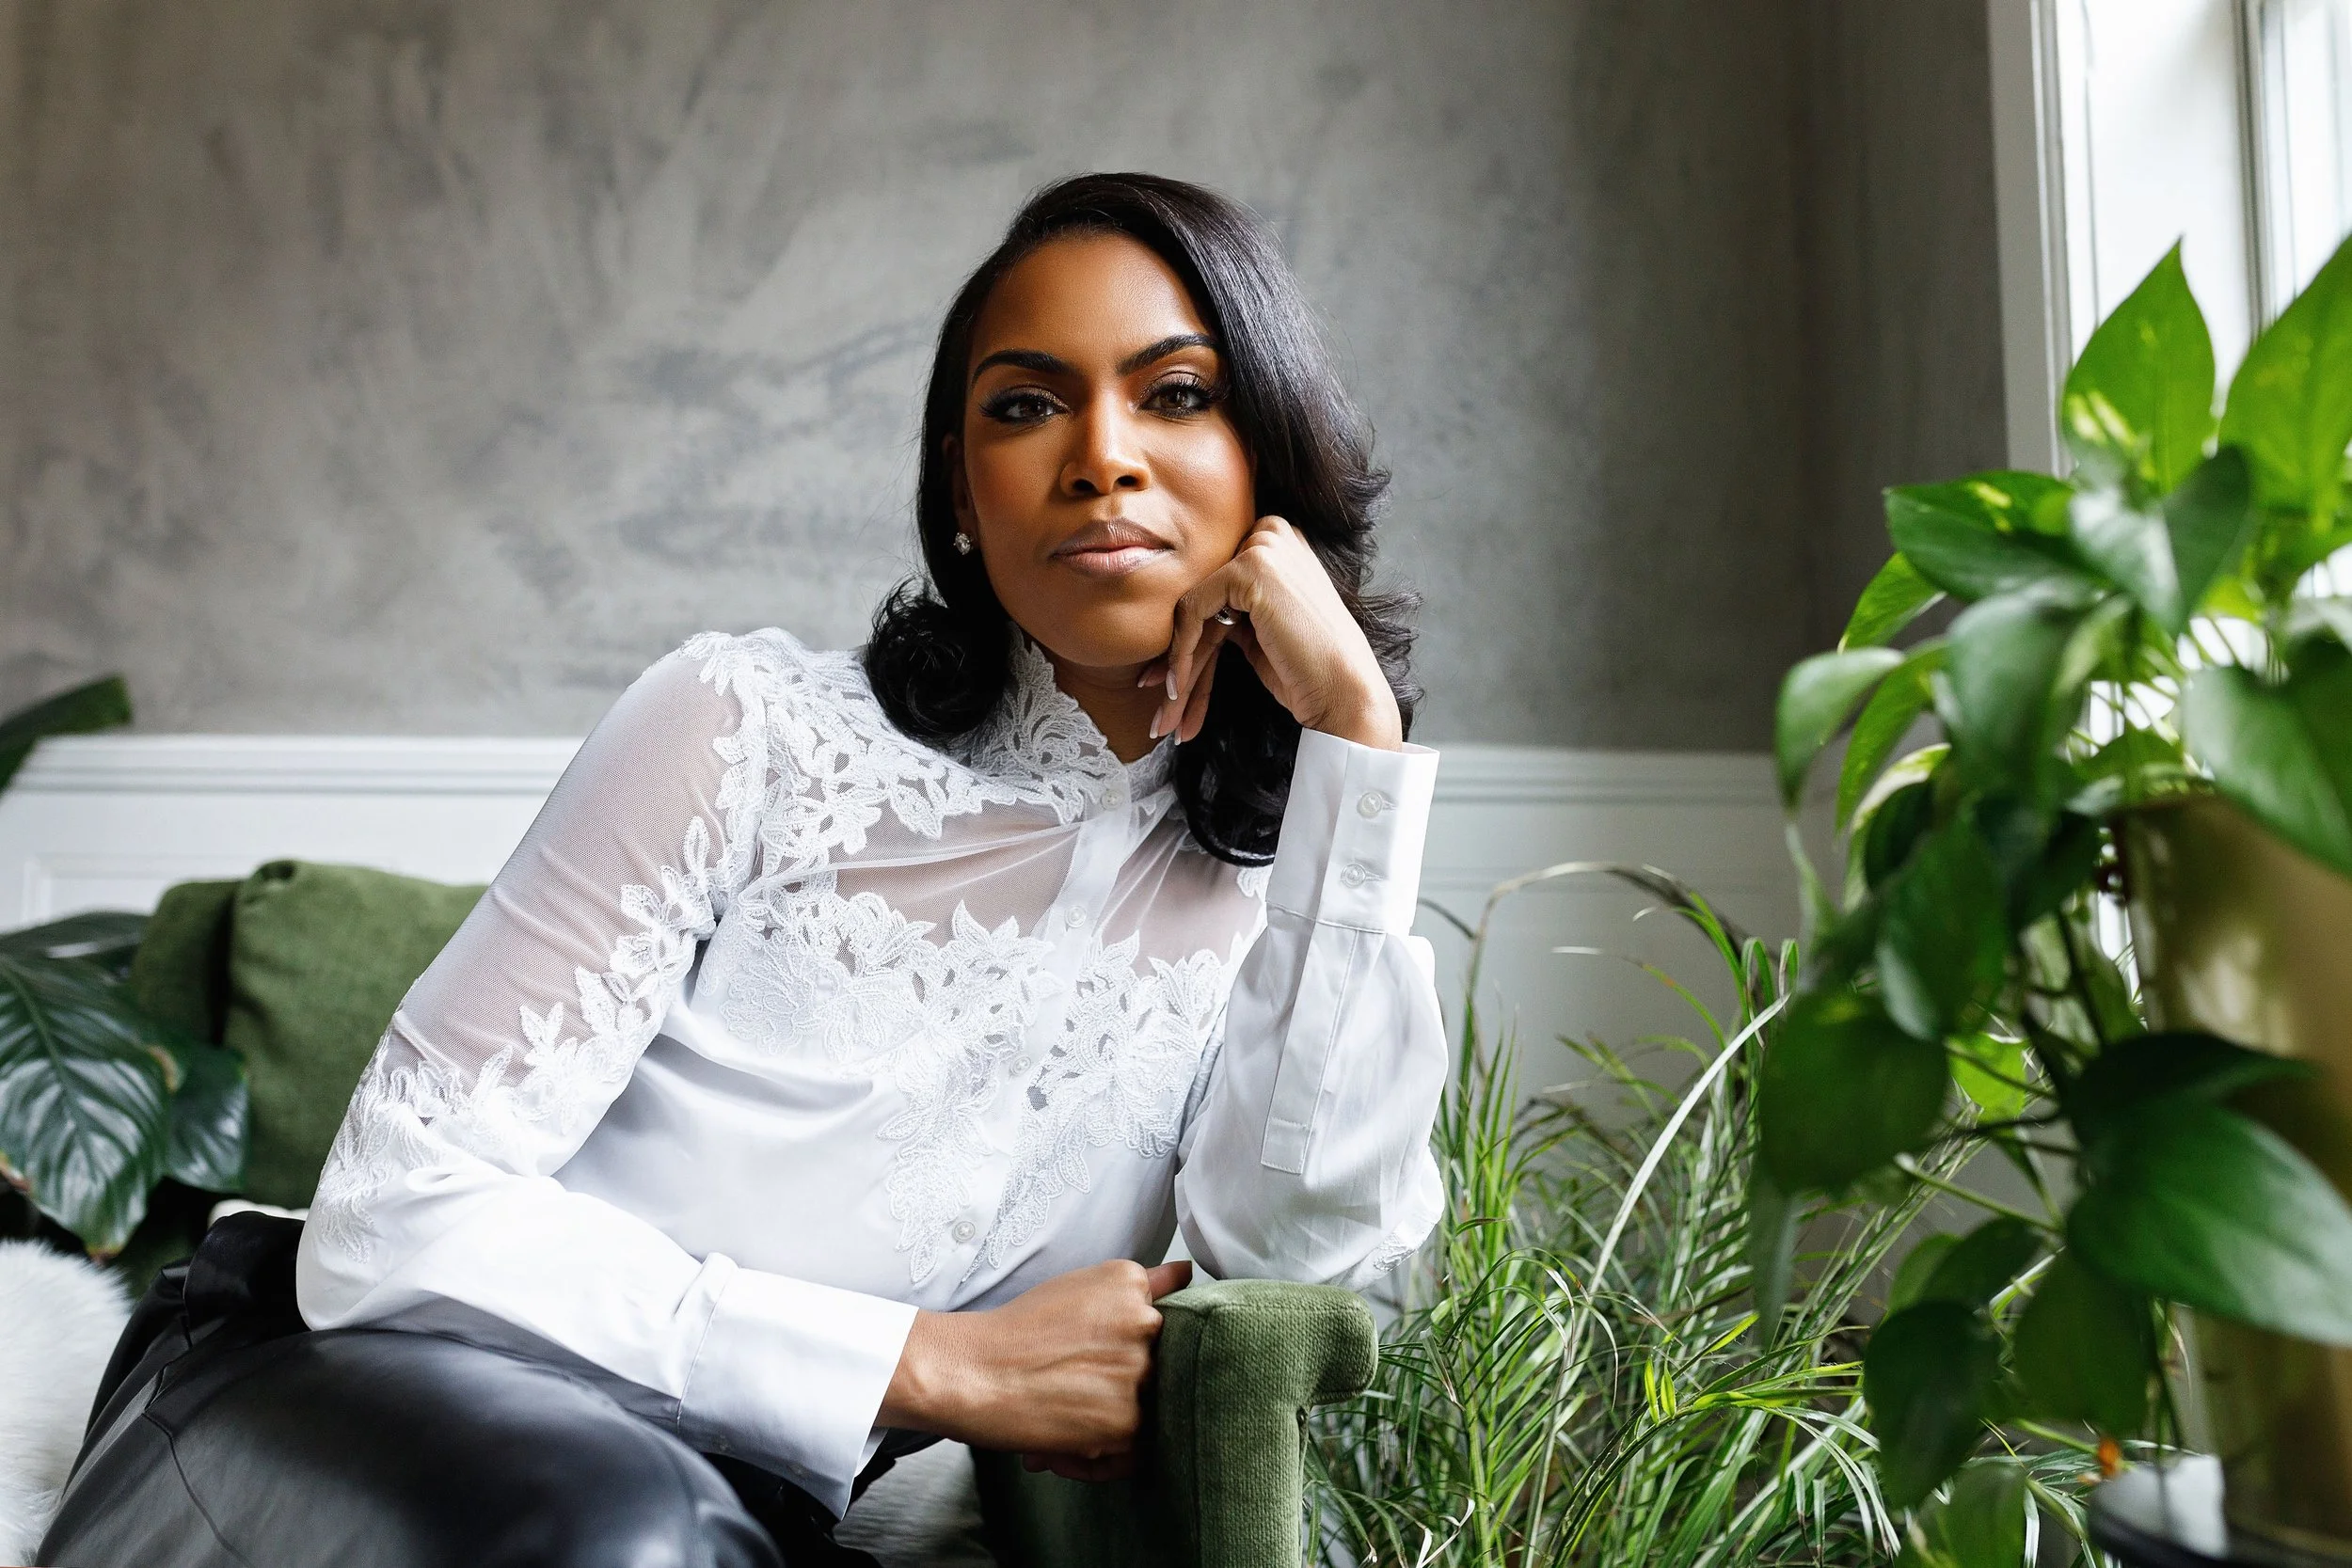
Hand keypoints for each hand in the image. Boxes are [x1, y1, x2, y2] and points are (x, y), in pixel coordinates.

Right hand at [878, 1259, 1192, 1479]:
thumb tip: (1185, 1273)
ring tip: (1059, 1420)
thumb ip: (1140, 1285)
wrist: (970, 1371)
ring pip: (1148, 1411)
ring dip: (1108, 1424)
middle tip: (1071, 1391)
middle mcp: (1144, 1322)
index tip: (1109, 1356)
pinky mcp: (1128, 1420)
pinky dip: (1098, 1458)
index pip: (1170, 1315)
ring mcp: (1139, 1372)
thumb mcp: (1079, 1287)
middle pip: (1159, 1368)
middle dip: (1120, 1389)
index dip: (1138, 1346)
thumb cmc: (1014, 1332)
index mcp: (1130, 1284)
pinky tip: (1060, 1446)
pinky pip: (1132, 1452)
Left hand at [1144, 515, 1402, 750]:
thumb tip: (1177, 617)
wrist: (1342, 690)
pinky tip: (1179, 686)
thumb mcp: (1258, 629)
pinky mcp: (1252, 568)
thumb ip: (1227, 609)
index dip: (1192, 635)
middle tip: (1158, 693)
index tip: (1173, 678)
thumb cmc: (1305, 669)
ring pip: (1193, 603)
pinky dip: (1181, 651)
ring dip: (1175, 658)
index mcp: (1278, 543)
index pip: (1216, 586)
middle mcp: (1272, 533)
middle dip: (1179, 650)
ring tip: (1165, 705)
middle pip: (1203, 593)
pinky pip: (1193, 609)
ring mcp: (1264, 545)